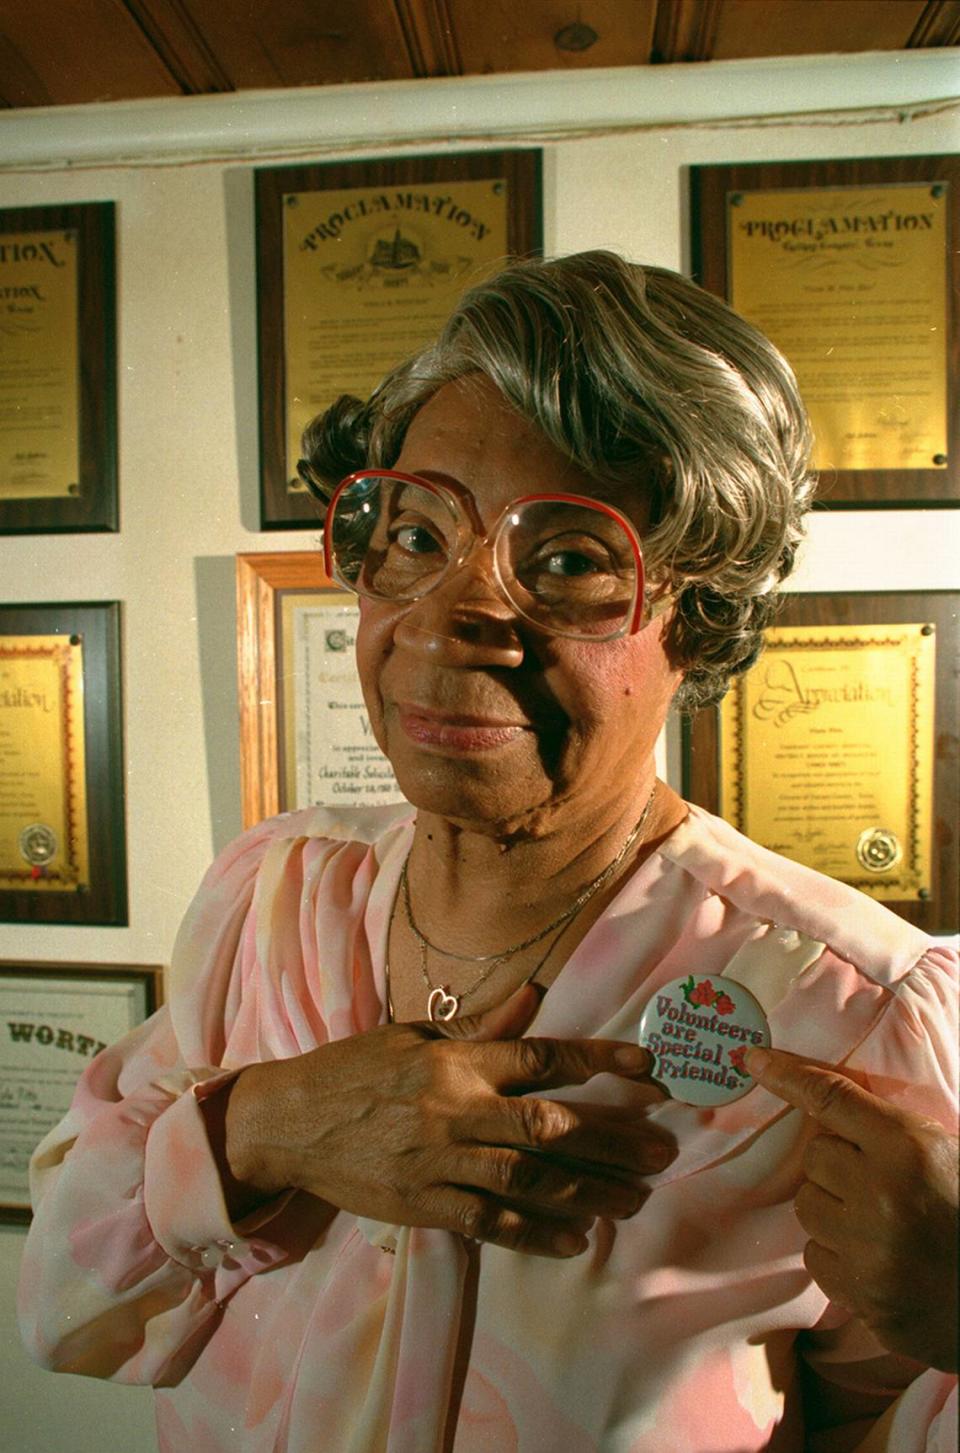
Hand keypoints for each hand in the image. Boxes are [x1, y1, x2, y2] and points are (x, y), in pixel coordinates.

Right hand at [224, 986, 673, 1257]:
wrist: (287, 1123)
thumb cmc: (353, 1069)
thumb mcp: (412, 1032)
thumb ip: (480, 1023)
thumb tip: (535, 993)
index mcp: (454, 1059)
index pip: (541, 1058)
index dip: (600, 1063)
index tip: (648, 1071)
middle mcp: (453, 1109)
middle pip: (549, 1127)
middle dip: (612, 1139)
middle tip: (661, 1151)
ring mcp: (438, 1162)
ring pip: (528, 1180)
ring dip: (588, 1192)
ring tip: (633, 1200)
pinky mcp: (422, 1206)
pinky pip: (489, 1222)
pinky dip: (535, 1233)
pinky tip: (576, 1239)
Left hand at [745, 1046, 958, 1371]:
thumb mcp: (946, 1151)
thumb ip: (890, 1130)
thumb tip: (825, 1105)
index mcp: (908, 1148)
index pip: (831, 1098)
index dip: (788, 1076)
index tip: (754, 1061)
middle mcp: (880, 1195)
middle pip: (813, 1158)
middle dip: (835, 1165)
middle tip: (873, 1180)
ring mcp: (868, 1250)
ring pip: (808, 1207)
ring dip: (832, 1209)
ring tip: (878, 1222)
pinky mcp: (862, 1296)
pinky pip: (816, 1257)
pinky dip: (837, 1255)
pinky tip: (875, 1258)